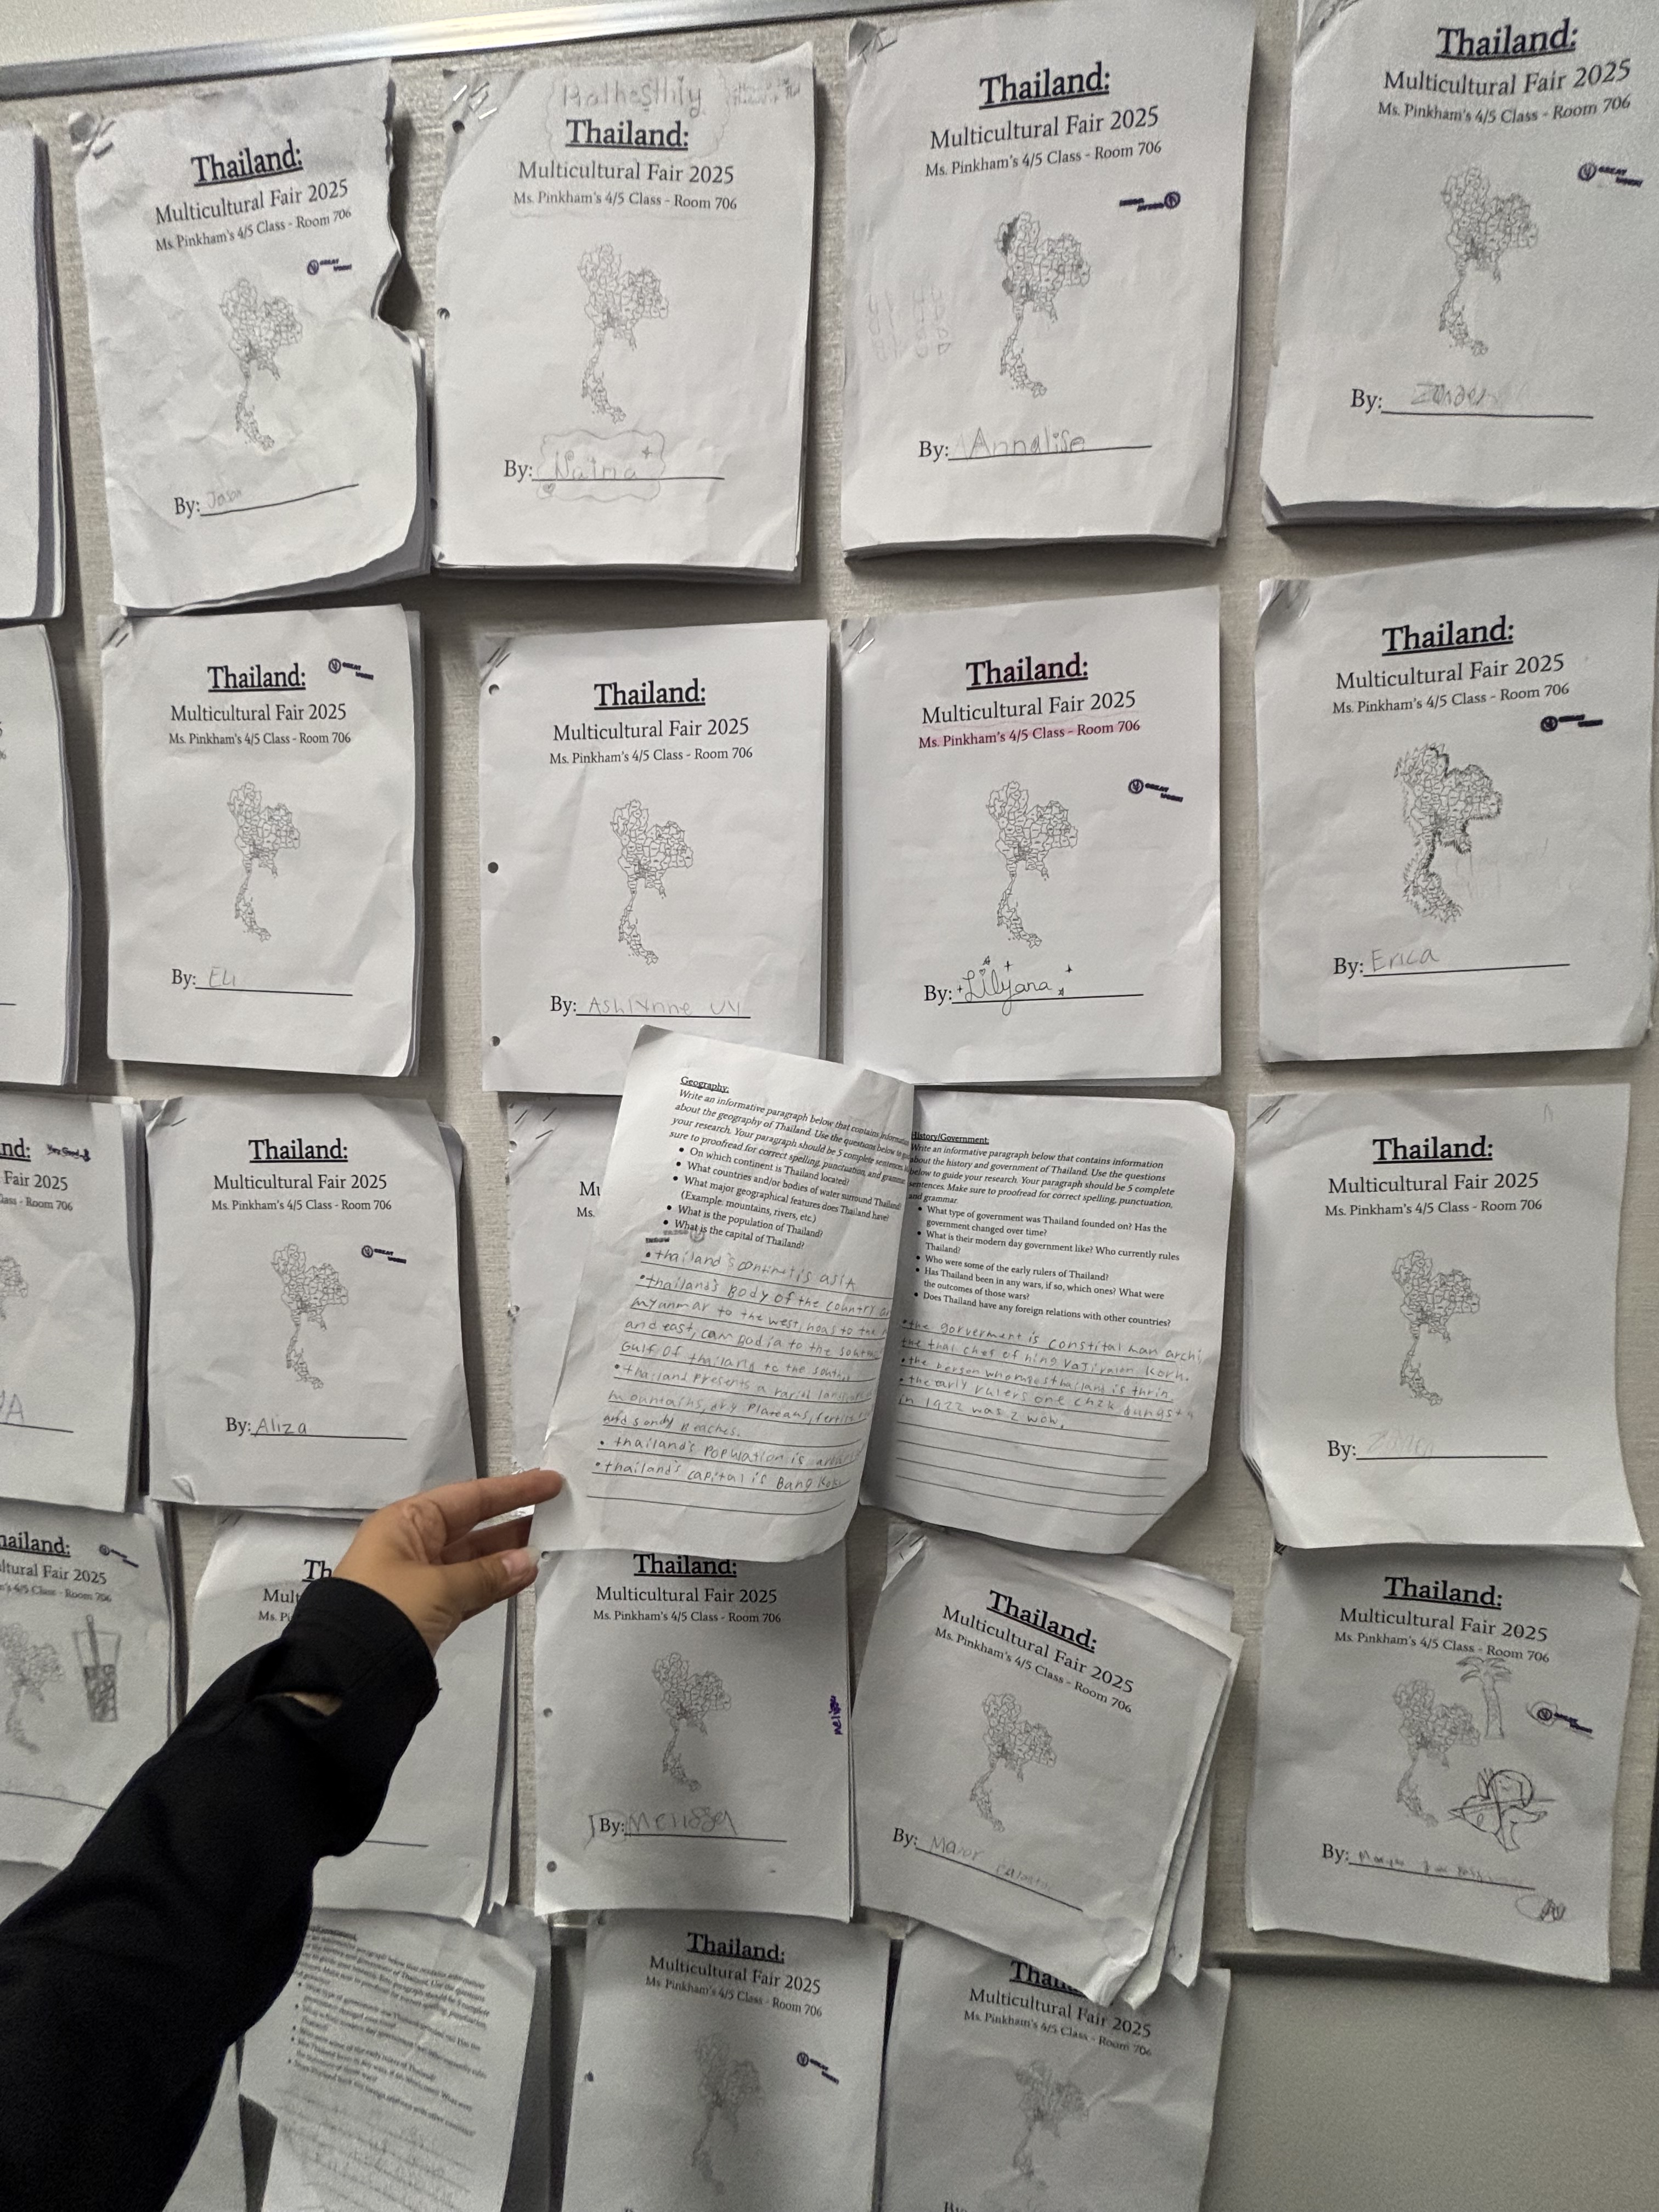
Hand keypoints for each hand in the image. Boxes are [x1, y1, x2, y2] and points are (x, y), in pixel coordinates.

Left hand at [333, 1469, 561, 1654]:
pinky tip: (524, 1578)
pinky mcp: (426, 1612)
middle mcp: (412, 1546)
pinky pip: (468, 1589)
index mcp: (405, 1524)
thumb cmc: (387, 1611)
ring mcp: (420, 1580)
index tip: (549, 1483)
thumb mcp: (440, 1588)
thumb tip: (528, 1561)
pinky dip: (494, 1584)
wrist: (346, 1674)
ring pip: (473, 1560)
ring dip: (508, 1555)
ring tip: (548, 1545)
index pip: (468, 1497)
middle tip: (556, 1513)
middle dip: (512, 1521)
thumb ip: (487, 1574)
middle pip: (472, 1526)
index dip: (512, 1490)